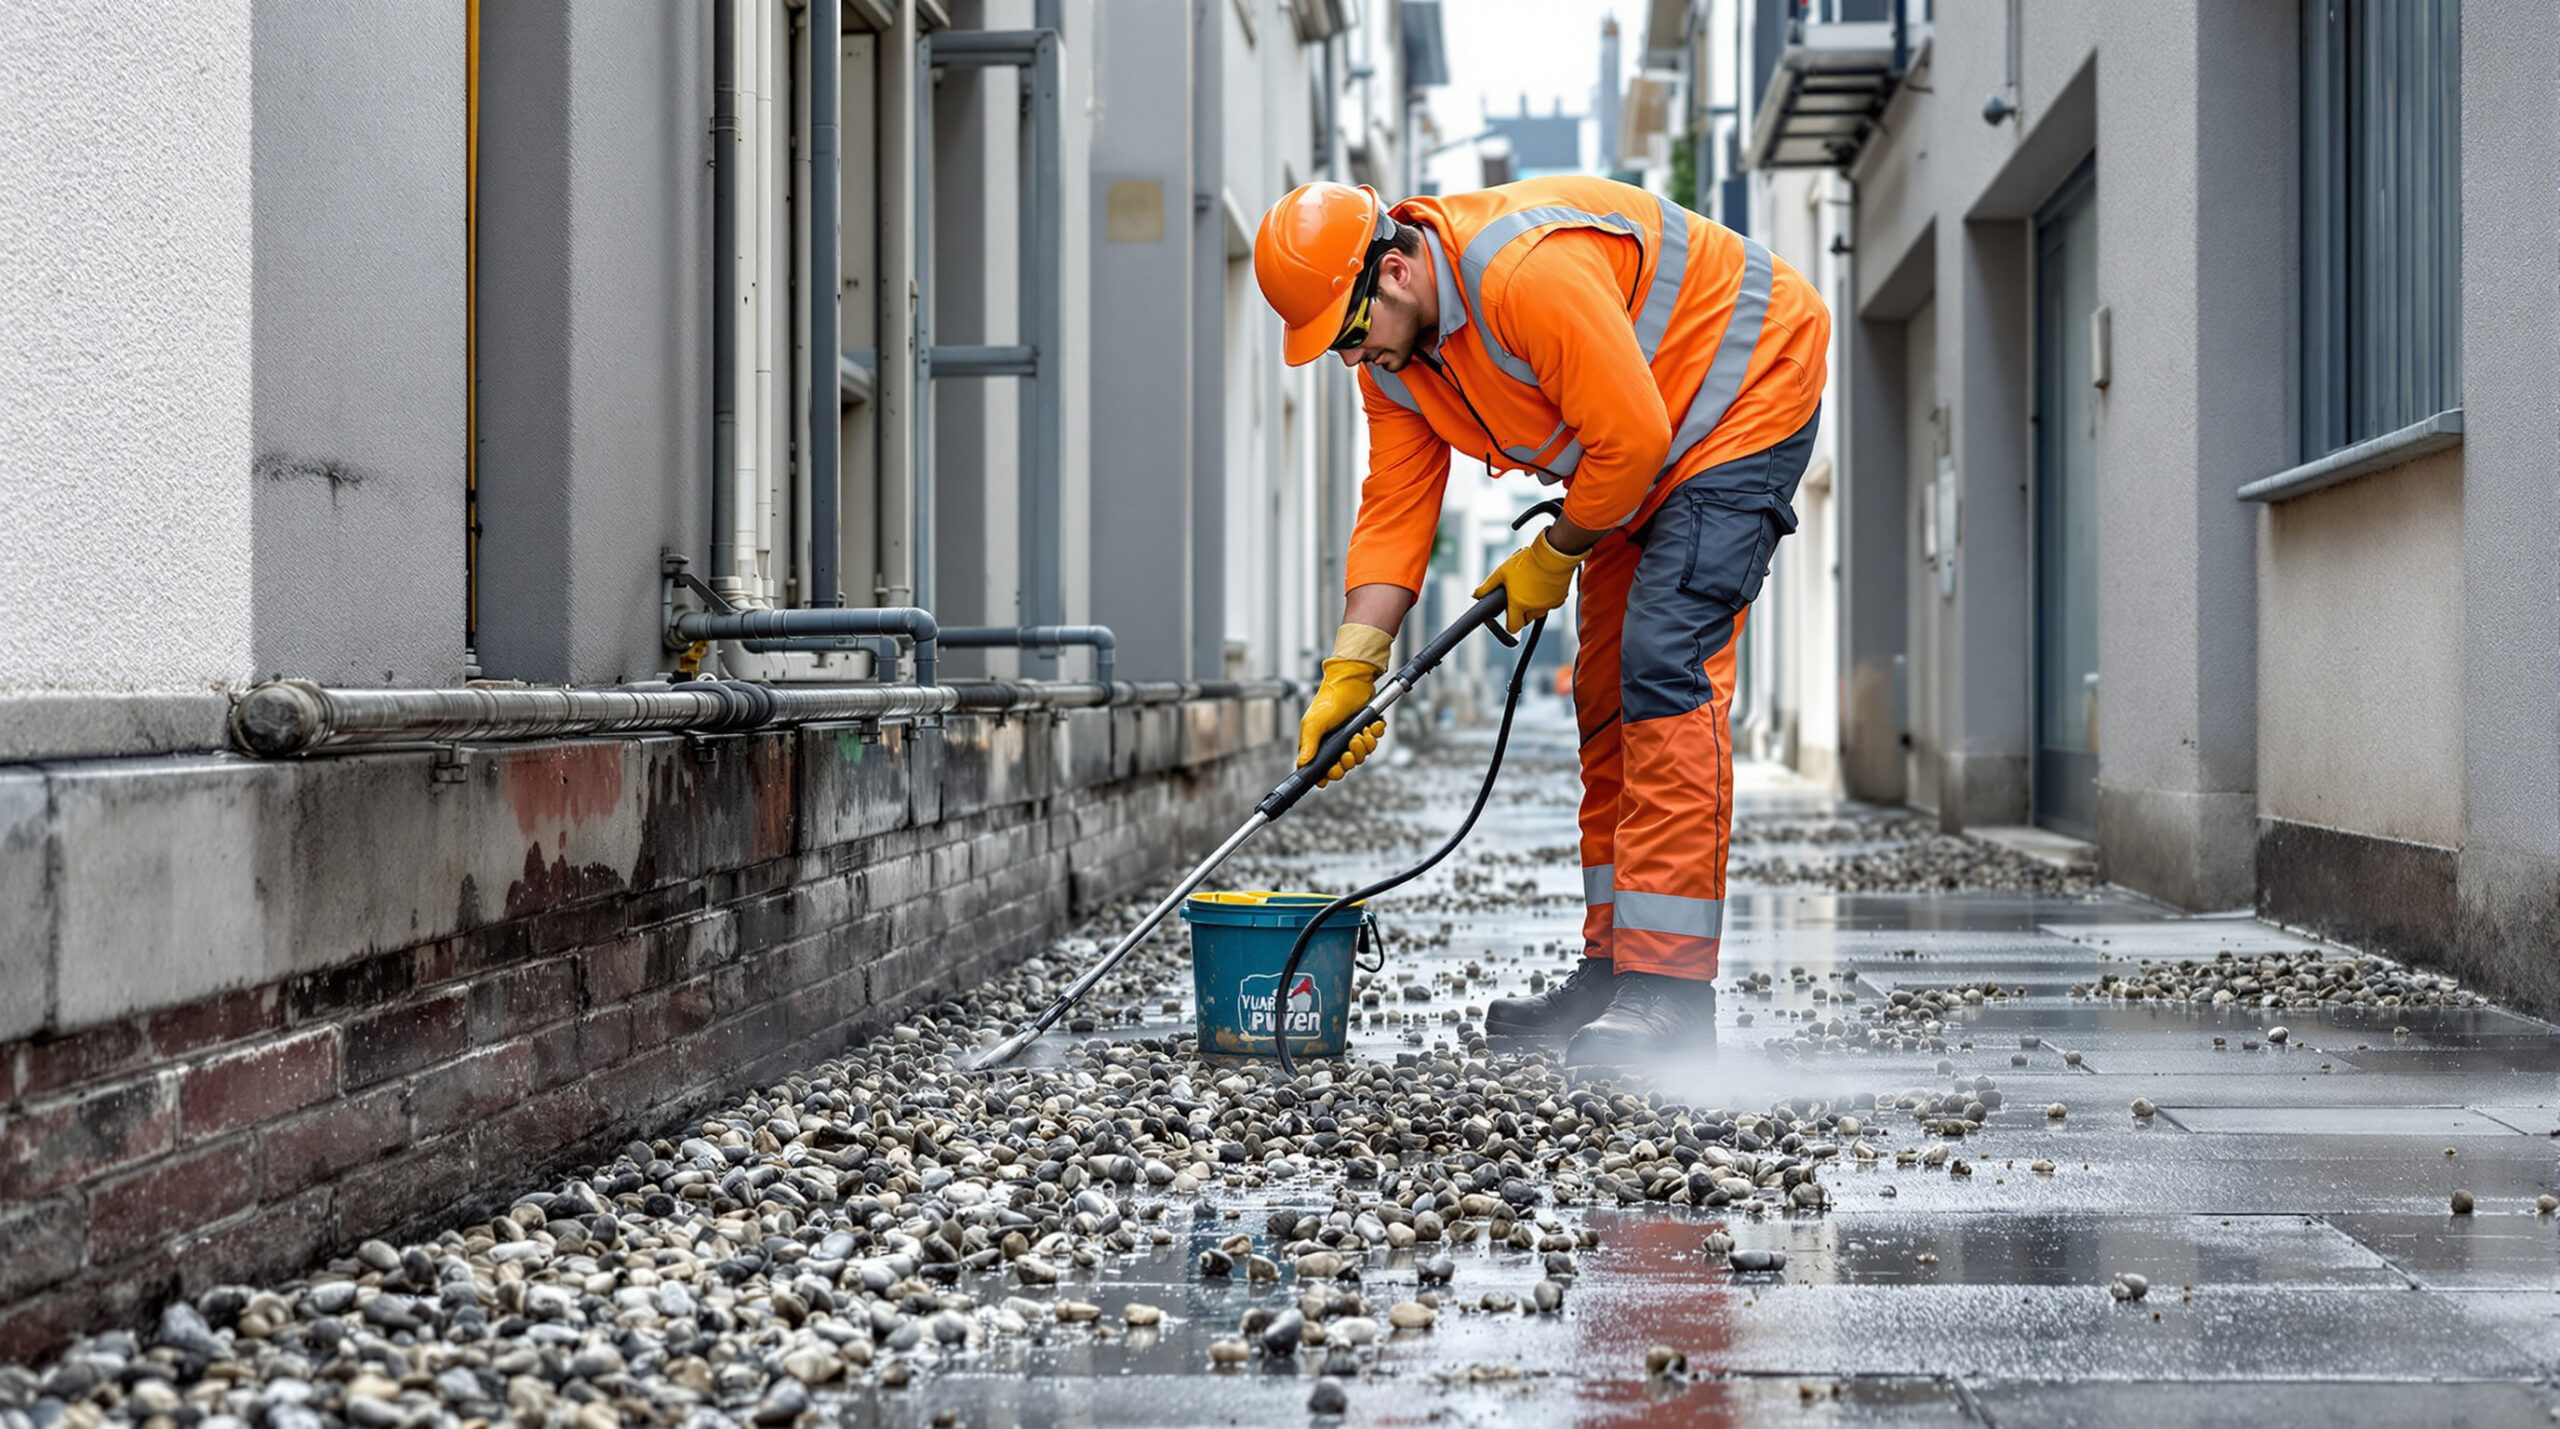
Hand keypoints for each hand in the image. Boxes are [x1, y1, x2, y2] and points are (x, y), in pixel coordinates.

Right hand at [1296, 624, 1393, 787]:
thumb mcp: (1315, 722)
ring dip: (1363, 747)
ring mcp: (1350, 738)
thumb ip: (1308, 744)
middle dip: (1349, 761)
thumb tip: (1301, 764)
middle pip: (1344, 766)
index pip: (1323, 769)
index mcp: (1319, 744)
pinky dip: (1374, 736)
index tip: (1334, 769)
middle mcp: (1335, 743)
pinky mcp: (1364, 731)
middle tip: (1348, 751)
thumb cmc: (1330, 698)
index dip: (1330, 774)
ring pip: (1360, 756)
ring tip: (1360, 734)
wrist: (1353, 681)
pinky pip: (1373, 743)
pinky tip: (1370, 727)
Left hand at [1472, 531, 1584, 632]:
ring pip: (1538, 612)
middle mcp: (1534, 608)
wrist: (1552, 554)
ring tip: (1530, 587)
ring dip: (1533, 605)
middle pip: (1526, 620)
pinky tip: (1541, 585)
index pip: (1513, 628)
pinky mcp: (1559, 599)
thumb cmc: (1528, 562)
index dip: (1509, 623)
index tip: (1508, 616)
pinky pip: (1550, 604)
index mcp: (1519, 605)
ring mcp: (1548, 605)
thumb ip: (1488, 586)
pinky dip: (1545, 599)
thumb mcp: (1502, 572)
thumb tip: (1476, 595)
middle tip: (1518, 595)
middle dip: (1521, 612)